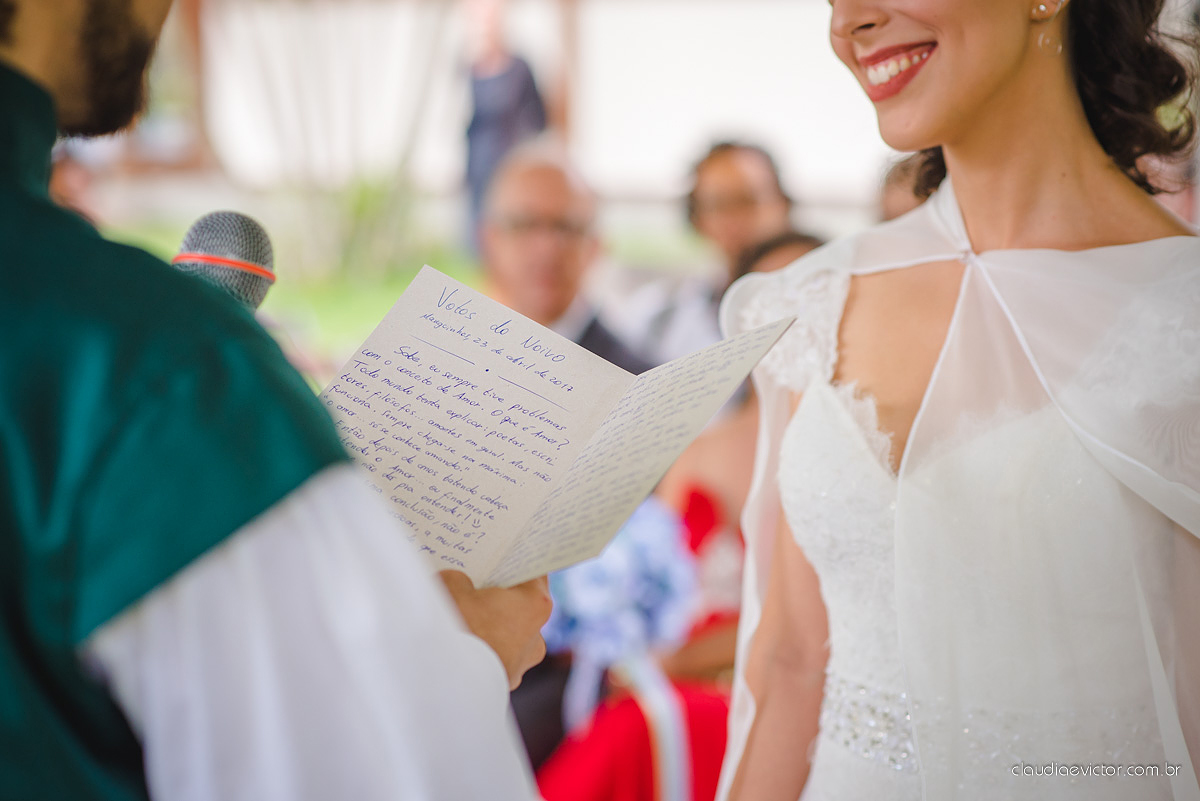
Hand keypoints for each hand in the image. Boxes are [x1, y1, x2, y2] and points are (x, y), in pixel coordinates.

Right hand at [438, 571, 551, 689]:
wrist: (441, 682)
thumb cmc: (455, 626)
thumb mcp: (451, 584)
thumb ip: (460, 579)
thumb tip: (459, 584)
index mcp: (536, 604)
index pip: (535, 573)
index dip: (517, 561)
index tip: (501, 554)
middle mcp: (537, 637)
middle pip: (521, 606)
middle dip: (498, 596)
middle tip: (472, 582)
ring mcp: (520, 665)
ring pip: (506, 635)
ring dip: (488, 626)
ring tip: (457, 615)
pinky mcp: (501, 684)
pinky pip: (492, 657)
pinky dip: (479, 649)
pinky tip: (456, 641)